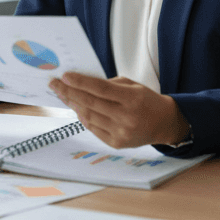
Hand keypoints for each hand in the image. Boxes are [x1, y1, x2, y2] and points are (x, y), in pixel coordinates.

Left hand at [49, 73, 190, 148]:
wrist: (164, 124)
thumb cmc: (147, 101)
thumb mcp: (133, 86)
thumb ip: (109, 85)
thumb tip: (83, 84)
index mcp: (132, 98)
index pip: (100, 89)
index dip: (81, 82)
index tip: (65, 76)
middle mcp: (126, 117)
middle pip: (91, 103)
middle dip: (69, 92)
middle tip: (55, 85)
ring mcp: (120, 132)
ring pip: (89, 117)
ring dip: (73, 105)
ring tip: (63, 95)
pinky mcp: (116, 143)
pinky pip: (94, 128)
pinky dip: (83, 118)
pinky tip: (76, 109)